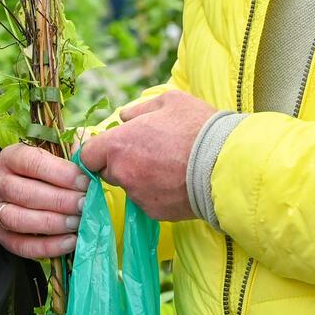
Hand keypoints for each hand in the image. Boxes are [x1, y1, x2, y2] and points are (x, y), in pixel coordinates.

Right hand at [0, 143, 85, 259]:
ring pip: (18, 219)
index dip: (60, 173)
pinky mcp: (0, 234)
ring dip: (52, 223)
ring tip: (77, 222)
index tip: (84, 182)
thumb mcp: (60, 153)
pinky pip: (21, 245)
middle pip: (24, 193)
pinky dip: (47, 246)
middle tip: (84, 204)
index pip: (32, 162)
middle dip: (59, 201)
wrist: (34, 191)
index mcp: (10, 157)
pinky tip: (70, 241)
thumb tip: (87, 160)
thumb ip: (73, 153)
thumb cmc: (51, 171)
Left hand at [80, 90, 218, 221]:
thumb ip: (139, 109)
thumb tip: (123, 118)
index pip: (87, 155)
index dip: (97, 150)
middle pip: (108, 172)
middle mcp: (123, 174)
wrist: (227, 165)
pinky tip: (177, 181)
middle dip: (122, 163)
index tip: (112, 146)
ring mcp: (139, 196)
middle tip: (148, 152)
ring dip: (141, 178)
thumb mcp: (169, 101)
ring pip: (130, 187)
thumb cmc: (197, 127)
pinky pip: (148, 201)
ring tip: (169, 166)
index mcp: (119, 145)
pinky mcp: (156, 213)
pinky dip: (157, 193)